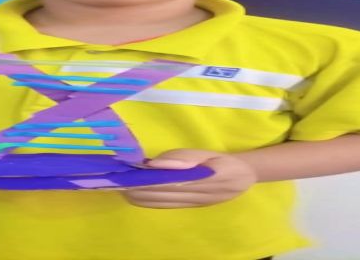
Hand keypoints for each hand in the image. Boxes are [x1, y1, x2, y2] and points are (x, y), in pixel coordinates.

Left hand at [121, 149, 256, 208]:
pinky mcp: (190, 206)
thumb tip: (154, 163)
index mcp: (200, 181)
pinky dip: (148, 201)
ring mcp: (191, 203)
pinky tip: (135, 195)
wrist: (245, 176)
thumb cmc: (223, 161)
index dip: (143, 180)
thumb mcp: (207, 154)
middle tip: (114, 181)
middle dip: (136, 189)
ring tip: (119, 188)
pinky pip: (165, 205)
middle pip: (158, 195)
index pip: (164, 183)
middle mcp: (194, 196)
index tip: (125, 175)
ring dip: (138, 196)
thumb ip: (182, 158)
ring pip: (159, 202)